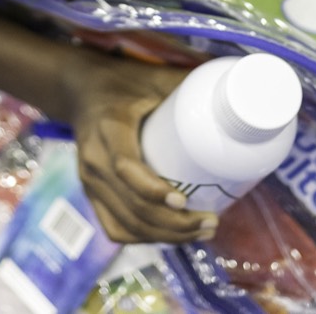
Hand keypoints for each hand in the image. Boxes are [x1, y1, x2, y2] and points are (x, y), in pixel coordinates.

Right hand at [62, 53, 217, 244]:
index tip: (185, 199)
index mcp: (109, 128)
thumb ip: (189, 86)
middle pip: (132, 206)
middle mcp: (95, 159)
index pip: (126, 167)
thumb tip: (235, 95)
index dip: (154, 190)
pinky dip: (143, 238)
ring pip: (126, 223)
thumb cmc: (123, 82)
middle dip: (174, 224)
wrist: (80, 90)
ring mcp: (90, 181)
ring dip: (164, 236)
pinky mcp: (91, 193)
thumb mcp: (153, 77)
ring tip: (200, 232)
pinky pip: (114, 227)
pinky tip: (170, 236)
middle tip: (210, 222)